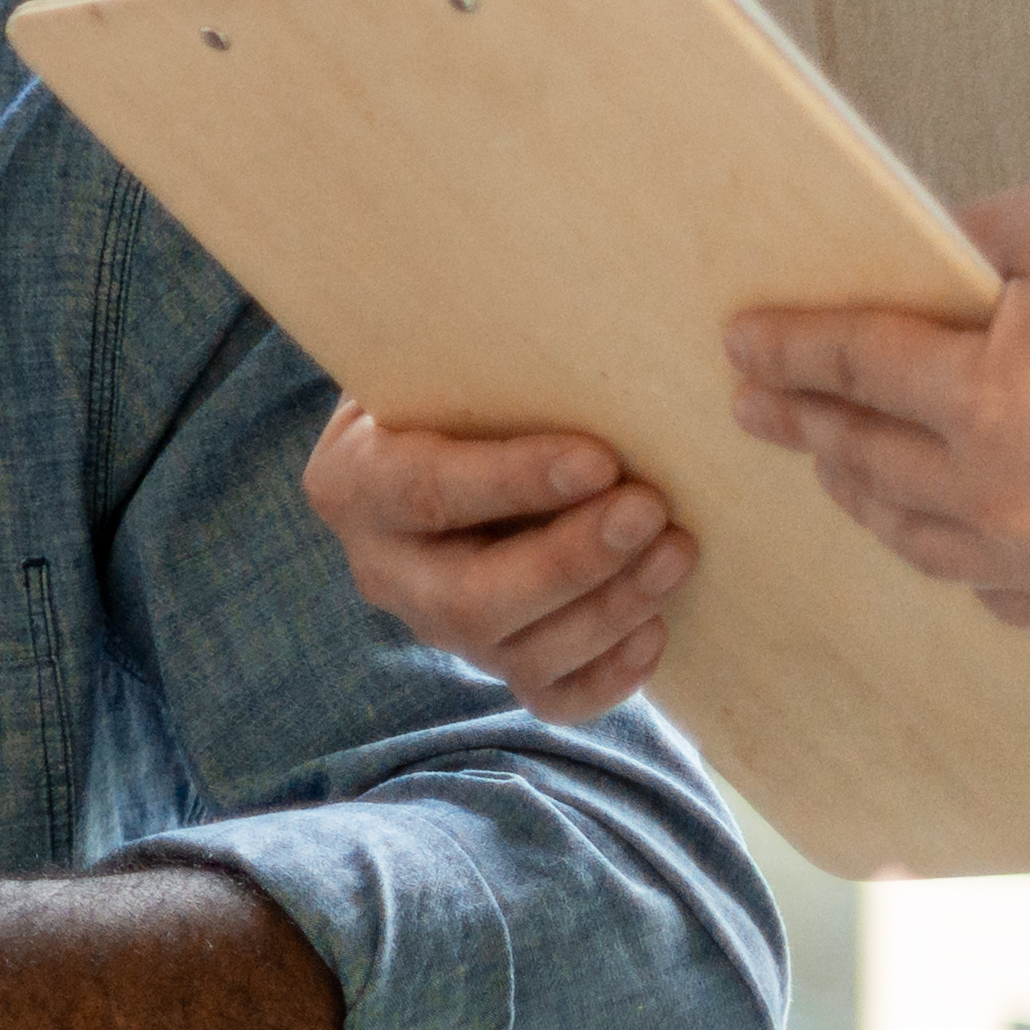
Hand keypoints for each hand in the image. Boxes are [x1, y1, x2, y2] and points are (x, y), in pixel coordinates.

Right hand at [303, 403, 689, 716]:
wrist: (444, 447)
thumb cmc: (457, 392)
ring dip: (610, 608)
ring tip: (678, 550)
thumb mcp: (442, 366)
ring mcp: (438, 631)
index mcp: (352, 485)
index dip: (514, 481)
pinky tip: (657, 629)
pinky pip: (551, 700)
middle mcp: (384, 572)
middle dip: (570, 562)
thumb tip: (575, 329)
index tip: (601, 459)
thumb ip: (482, 367)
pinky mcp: (496, 666)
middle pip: (471, 599)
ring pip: (519, 654)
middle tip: (650, 510)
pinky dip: (611, 679)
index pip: (427, 493)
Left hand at [730, 172, 1029, 641]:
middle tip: (759, 408)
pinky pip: (1006, 593)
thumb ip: (982, 234)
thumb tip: (921, 248)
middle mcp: (1009, 496)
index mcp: (988, 399)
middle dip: (804, 427)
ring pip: (922, 540)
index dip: (787, 350)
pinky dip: (964, 559)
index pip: (850, 367)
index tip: (742, 345)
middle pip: (868, 461)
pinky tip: (945, 535)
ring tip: (837, 468)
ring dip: (868, 498)